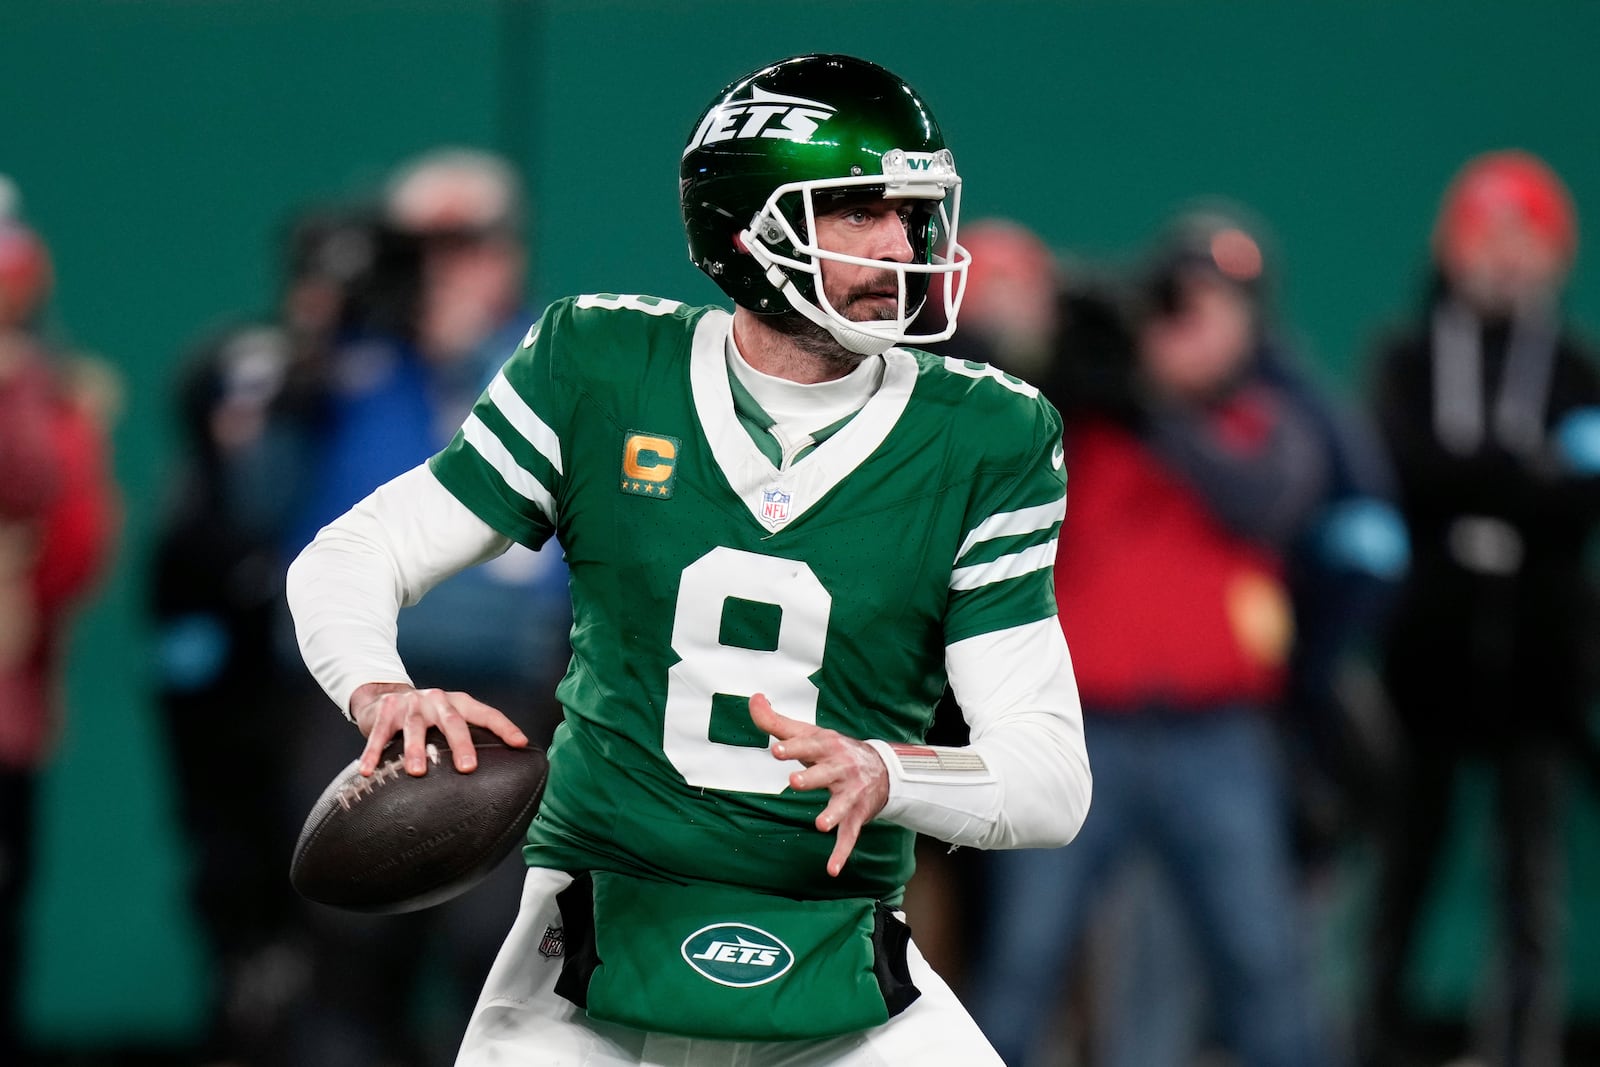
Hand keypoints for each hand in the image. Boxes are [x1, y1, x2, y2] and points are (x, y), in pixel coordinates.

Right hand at [348, 681, 527, 777]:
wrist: (384, 696)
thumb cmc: (427, 717)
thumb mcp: (448, 719)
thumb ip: (466, 738)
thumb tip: (497, 772)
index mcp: (458, 703)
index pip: (487, 713)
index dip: (504, 727)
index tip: (520, 743)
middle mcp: (437, 700)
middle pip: (452, 721)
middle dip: (461, 744)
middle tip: (467, 767)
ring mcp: (410, 705)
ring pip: (415, 727)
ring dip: (415, 749)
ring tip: (417, 771)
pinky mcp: (385, 712)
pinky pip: (379, 735)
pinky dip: (373, 753)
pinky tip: (368, 771)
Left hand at [749, 692, 888, 877]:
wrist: (881, 769)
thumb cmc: (833, 750)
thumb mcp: (808, 734)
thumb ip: (776, 721)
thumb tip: (753, 699)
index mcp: (827, 747)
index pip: (808, 745)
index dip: (793, 748)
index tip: (777, 750)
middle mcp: (841, 769)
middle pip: (826, 773)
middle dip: (812, 777)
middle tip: (794, 782)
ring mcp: (850, 794)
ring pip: (842, 805)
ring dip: (832, 814)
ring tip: (820, 824)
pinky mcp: (855, 816)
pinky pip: (849, 836)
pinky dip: (842, 853)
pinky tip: (832, 869)